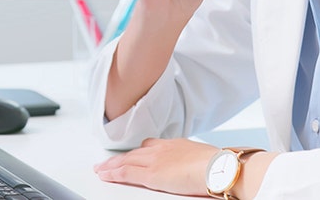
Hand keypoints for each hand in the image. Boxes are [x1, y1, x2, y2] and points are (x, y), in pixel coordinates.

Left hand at [94, 138, 219, 194]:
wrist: (218, 167)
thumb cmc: (218, 164)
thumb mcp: (203, 157)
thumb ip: (192, 160)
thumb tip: (197, 167)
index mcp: (174, 145)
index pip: (150, 146)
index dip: (137, 152)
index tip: (131, 154)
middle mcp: (161, 150)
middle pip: (134, 153)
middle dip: (119, 158)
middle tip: (107, 162)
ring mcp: (154, 161)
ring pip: (126, 161)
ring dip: (111, 165)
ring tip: (100, 169)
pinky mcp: (151, 175)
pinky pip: (126, 173)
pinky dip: (113, 173)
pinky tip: (105, 175)